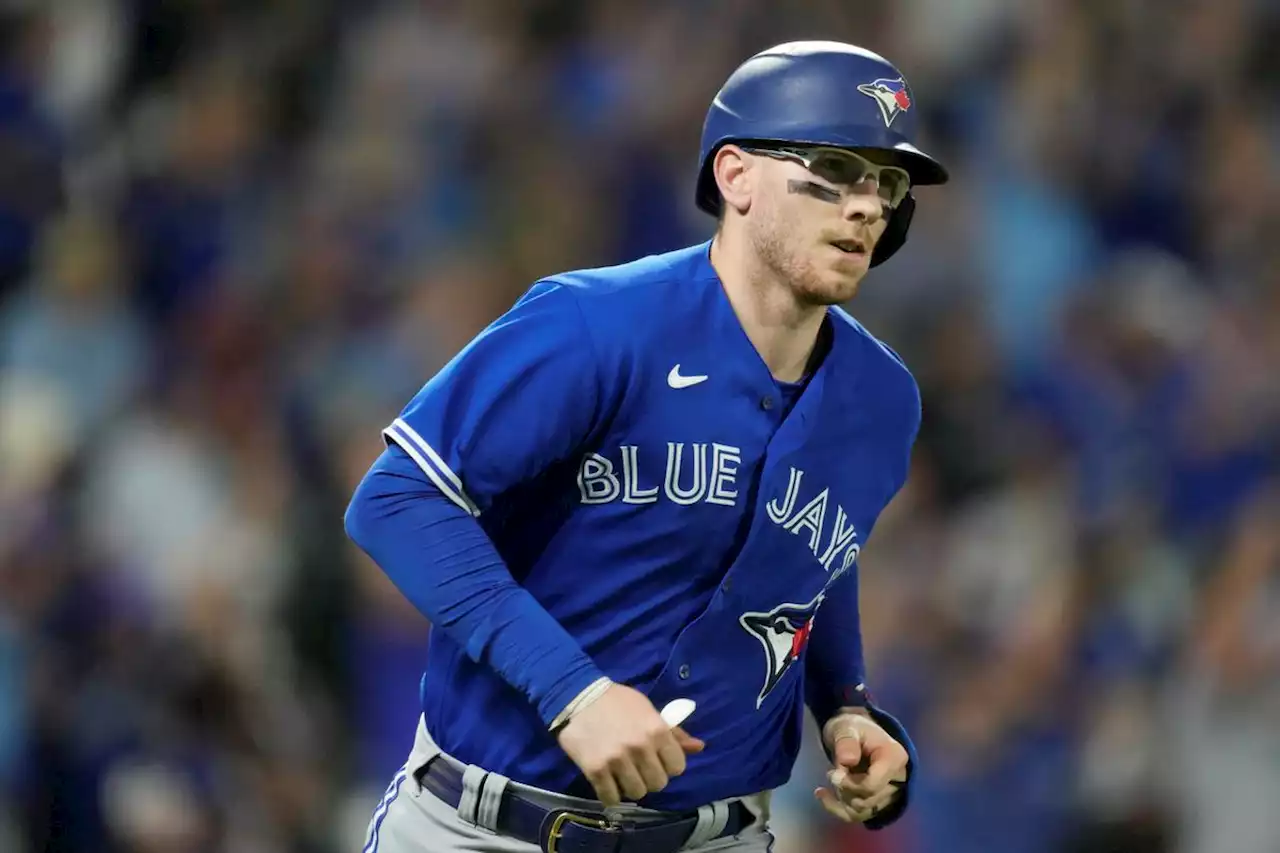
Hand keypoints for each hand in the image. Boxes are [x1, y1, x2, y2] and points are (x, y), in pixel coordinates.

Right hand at [556, 684, 704, 806]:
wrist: (578, 696)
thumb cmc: (617, 702)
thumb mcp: (649, 710)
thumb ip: (673, 732)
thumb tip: (699, 747)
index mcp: (657, 730)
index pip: (678, 767)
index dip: (668, 765)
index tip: (657, 760)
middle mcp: (640, 747)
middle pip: (658, 783)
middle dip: (650, 778)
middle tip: (639, 768)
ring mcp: (617, 760)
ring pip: (637, 793)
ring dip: (630, 786)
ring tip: (623, 774)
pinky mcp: (595, 770)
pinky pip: (611, 798)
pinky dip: (610, 794)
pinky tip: (608, 782)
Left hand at [814, 709, 907, 822]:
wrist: (854, 733)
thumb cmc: (852, 728)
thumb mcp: (846, 728)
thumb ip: (846, 743)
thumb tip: (847, 762)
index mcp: (894, 757)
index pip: (874, 784)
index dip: (850, 783)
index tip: (832, 774)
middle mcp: (897, 778)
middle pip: (868, 798)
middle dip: (845, 789)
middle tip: (831, 772)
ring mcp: (889, 792)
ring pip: (863, 809)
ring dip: (842, 797)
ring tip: (833, 777)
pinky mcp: (877, 801)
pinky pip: (859, 815)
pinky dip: (838, 808)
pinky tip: (822, 794)